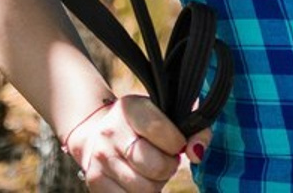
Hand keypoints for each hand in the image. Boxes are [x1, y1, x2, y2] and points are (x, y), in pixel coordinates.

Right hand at [63, 95, 208, 192]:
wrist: (97, 134)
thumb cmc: (143, 125)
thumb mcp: (165, 113)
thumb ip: (193, 128)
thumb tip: (197, 154)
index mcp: (130, 108)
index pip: (159, 130)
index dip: (176, 143)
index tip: (177, 144)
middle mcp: (111, 132)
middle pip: (154, 166)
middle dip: (168, 167)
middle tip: (166, 160)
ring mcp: (100, 159)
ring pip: (144, 189)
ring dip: (156, 185)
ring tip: (152, 171)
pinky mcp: (95, 182)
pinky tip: (138, 181)